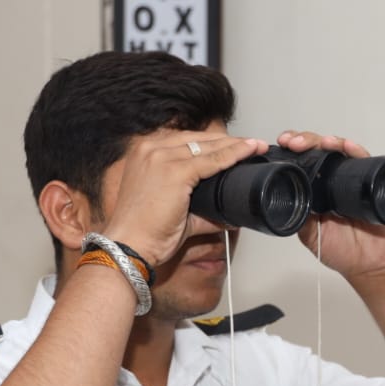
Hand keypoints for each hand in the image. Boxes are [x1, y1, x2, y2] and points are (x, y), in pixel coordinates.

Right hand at [101, 130, 265, 266]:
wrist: (128, 246)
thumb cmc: (144, 232)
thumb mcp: (175, 212)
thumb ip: (202, 211)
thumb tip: (228, 217)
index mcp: (145, 153)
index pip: (186, 141)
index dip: (213, 143)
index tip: (235, 146)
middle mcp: (150, 148)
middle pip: (198, 139)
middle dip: (228, 141)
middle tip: (253, 145)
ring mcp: (160, 156)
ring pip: (207, 146)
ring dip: (234, 145)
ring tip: (256, 147)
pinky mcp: (173, 171)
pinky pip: (211, 160)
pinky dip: (232, 156)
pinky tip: (248, 153)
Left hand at [277, 130, 384, 280]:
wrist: (370, 265)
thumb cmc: (342, 252)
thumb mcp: (311, 235)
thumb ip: (300, 217)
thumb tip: (286, 199)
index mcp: (317, 189)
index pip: (303, 161)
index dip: (293, 149)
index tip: (282, 145)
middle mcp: (334, 179)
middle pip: (319, 149)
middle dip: (305, 140)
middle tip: (295, 143)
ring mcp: (354, 178)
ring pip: (341, 150)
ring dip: (330, 142)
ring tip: (322, 143)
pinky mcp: (373, 182)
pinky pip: (366, 161)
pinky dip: (357, 151)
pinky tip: (348, 147)